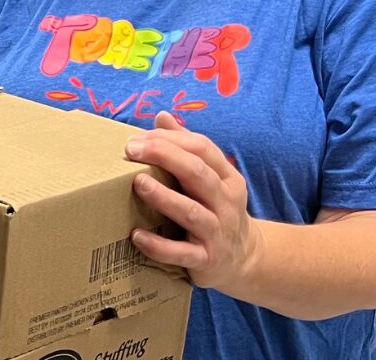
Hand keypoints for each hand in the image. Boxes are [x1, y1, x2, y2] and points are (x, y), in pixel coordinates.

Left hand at [124, 111, 260, 291]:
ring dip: (164, 197)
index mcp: (227, 178)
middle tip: (131, 150)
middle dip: (165, 157)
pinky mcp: (206, 260)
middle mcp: (226, 203)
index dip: (170, 139)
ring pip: (191, 212)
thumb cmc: (216, 210)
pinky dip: (159, 245)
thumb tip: (162, 117)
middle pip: (198, 173)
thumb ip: (187, 148)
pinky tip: (136, 235)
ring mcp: (218, 232)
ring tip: (138, 183)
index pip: (202, 149)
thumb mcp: (211, 179)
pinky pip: (182, 253)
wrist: (244, 260)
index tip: (137, 138)